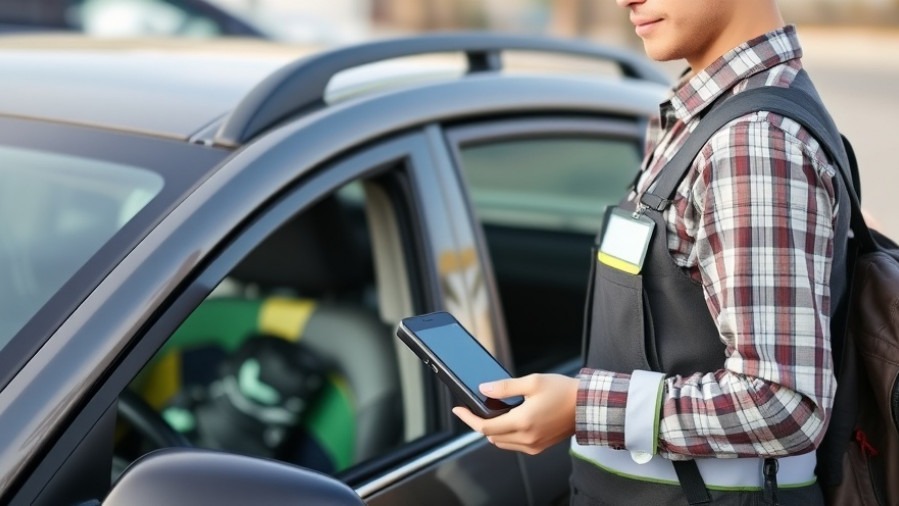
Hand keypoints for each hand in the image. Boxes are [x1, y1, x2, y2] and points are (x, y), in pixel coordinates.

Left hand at [452, 373, 578, 454]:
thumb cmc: (563, 392)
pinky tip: (508, 420)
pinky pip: (514, 445)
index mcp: (522, 422)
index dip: (468, 418)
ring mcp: (533, 445)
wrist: (586, 406)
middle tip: (474, 408)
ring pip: (501, 442)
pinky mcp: (539, 447)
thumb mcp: (532, 382)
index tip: (458, 410)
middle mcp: (526, 437)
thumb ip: (505, 387)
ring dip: (492, 430)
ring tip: (492, 412)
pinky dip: (505, 435)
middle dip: (479, 422)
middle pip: (490, 436)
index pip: (485, 426)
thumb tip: (484, 389)